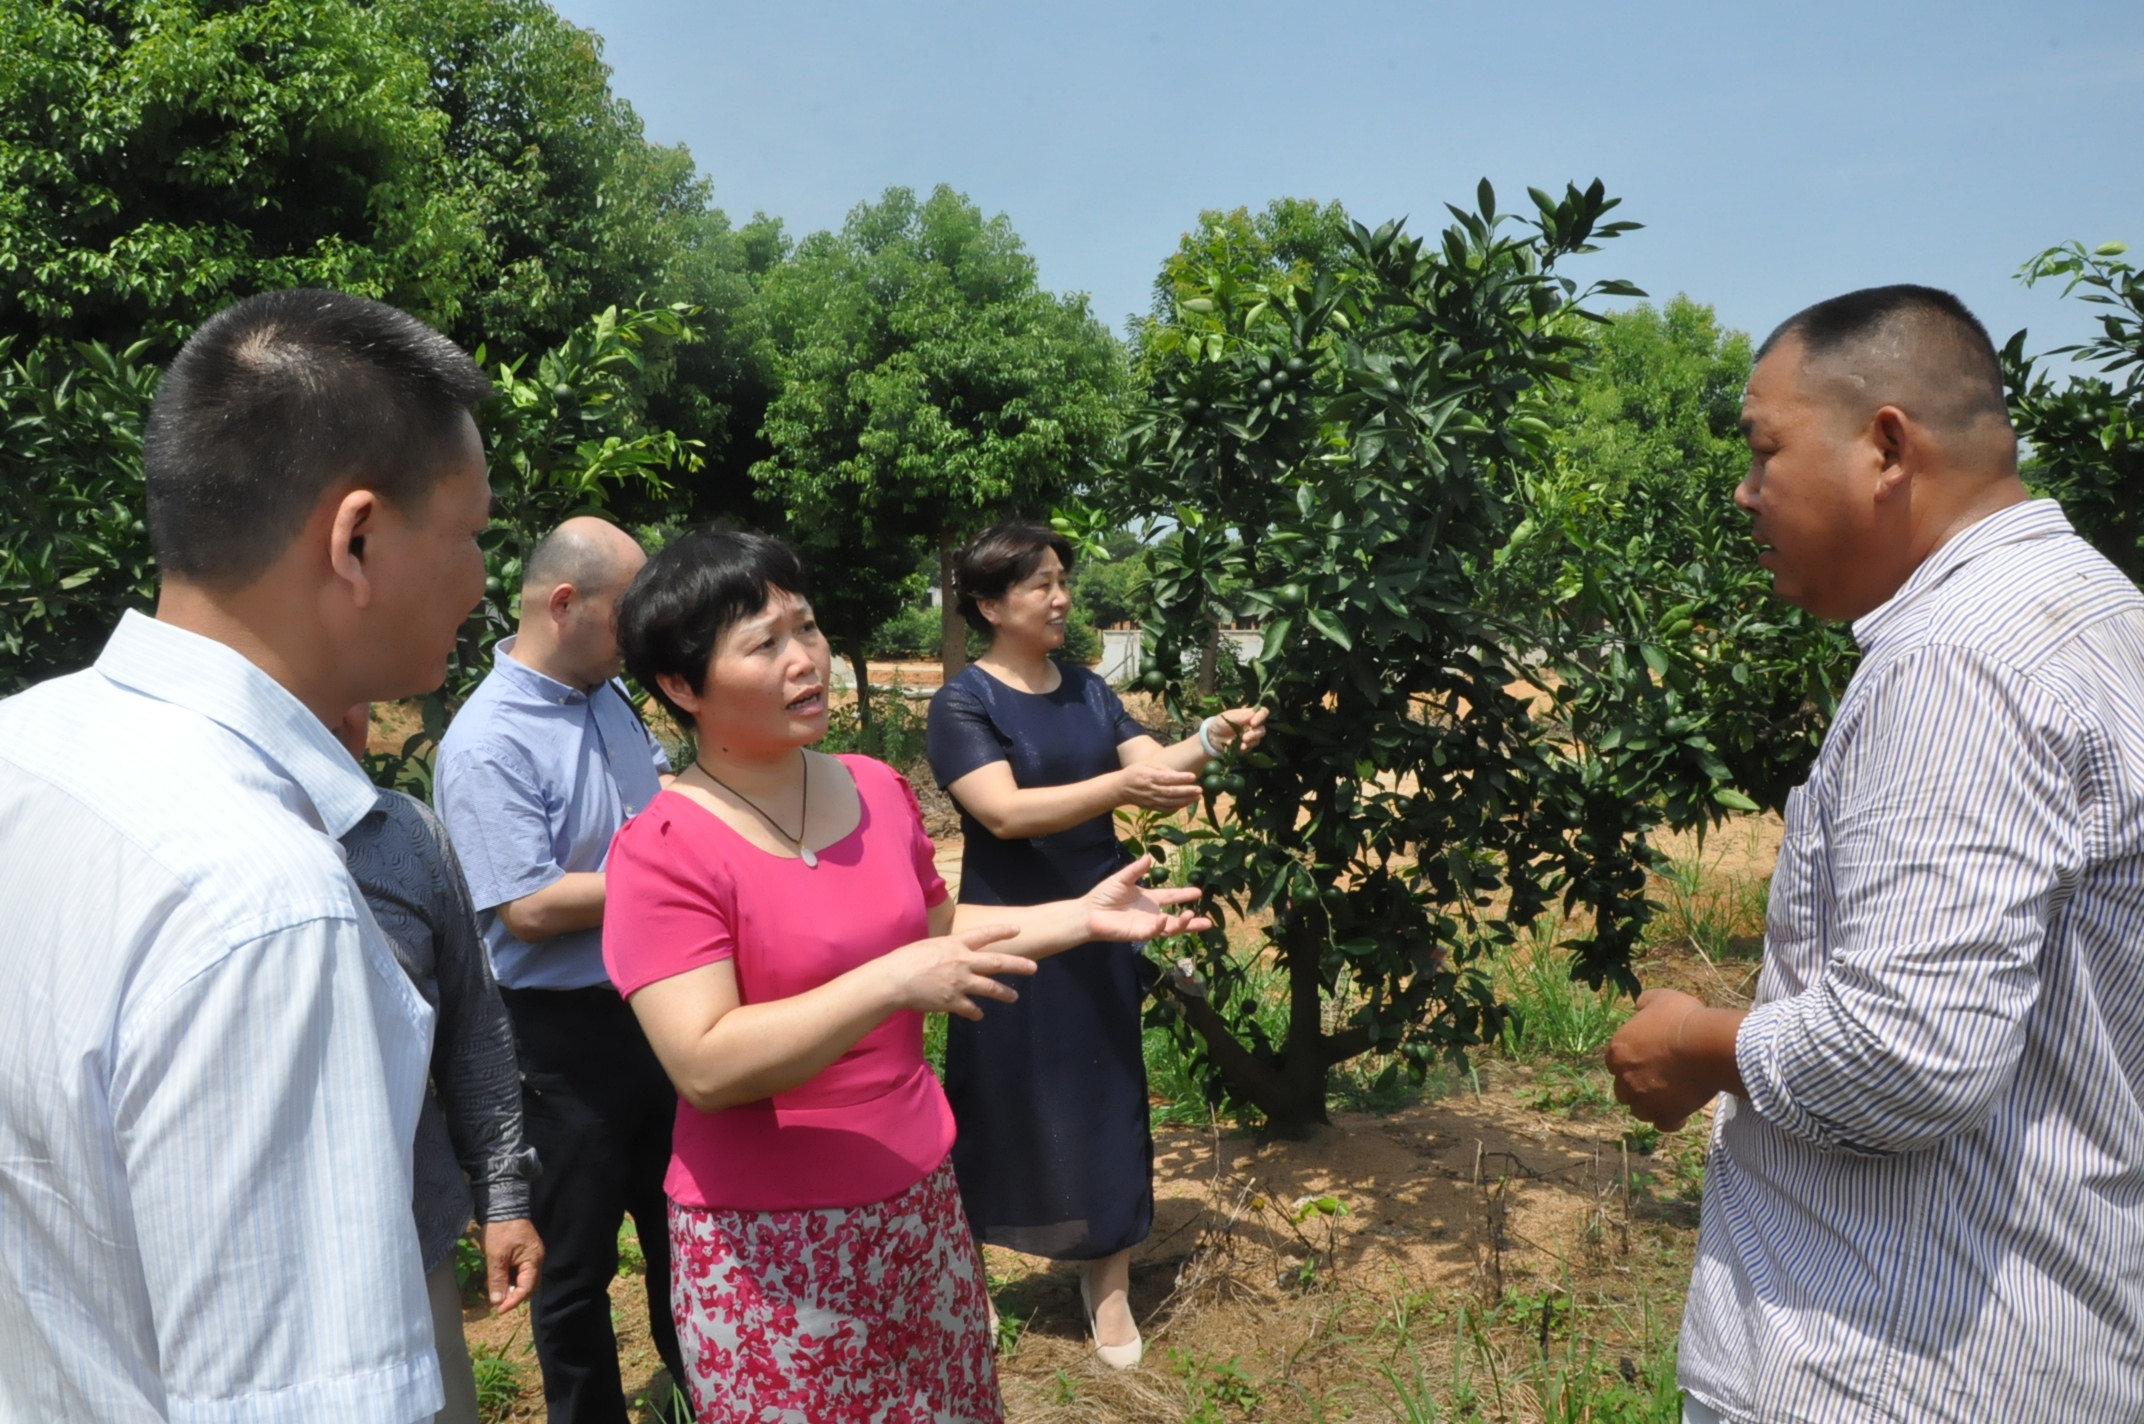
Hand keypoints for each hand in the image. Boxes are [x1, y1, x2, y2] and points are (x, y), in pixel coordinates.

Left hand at [482, 1217, 543, 1312]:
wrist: (502, 1205)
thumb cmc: (501, 1230)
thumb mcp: (496, 1256)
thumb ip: (498, 1279)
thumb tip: (497, 1301)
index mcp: (533, 1260)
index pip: (527, 1288)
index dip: (513, 1301)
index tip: (499, 1309)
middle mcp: (535, 1259)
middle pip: (527, 1285)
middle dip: (512, 1296)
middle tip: (497, 1303)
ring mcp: (529, 1254)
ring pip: (521, 1278)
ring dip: (509, 1287)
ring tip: (495, 1291)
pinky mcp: (522, 1251)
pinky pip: (517, 1270)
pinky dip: (508, 1277)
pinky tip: (497, 1279)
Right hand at [877, 925, 1035, 1019]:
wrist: (894, 980)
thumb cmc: (905, 959)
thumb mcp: (928, 945)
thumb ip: (944, 948)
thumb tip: (948, 949)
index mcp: (955, 944)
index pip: (984, 935)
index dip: (1002, 932)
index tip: (1017, 930)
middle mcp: (963, 962)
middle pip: (997, 963)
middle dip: (1018, 965)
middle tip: (1033, 968)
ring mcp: (960, 982)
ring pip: (990, 988)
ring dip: (1004, 993)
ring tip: (1015, 997)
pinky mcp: (953, 1001)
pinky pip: (970, 1009)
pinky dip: (976, 1013)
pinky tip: (979, 1015)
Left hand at [1083, 855, 1213, 941]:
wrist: (1088, 912)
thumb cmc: (1103, 895)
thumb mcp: (1121, 879)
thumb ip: (1135, 870)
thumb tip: (1148, 856)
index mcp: (1149, 899)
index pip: (1171, 896)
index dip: (1184, 894)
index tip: (1199, 892)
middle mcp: (1151, 913)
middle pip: (1176, 918)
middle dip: (1191, 920)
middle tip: (1208, 921)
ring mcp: (1146, 924)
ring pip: (1169, 928)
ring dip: (1182, 925)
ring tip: (1194, 919)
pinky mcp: (1138, 933)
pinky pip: (1153, 931)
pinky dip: (1160, 926)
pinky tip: (1166, 920)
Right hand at [1115, 760, 1200, 810]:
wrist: (1121, 788)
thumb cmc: (1135, 772)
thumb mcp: (1146, 764)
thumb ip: (1161, 768)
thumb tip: (1177, 773)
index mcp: (1149, 777)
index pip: (1167, 778)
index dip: (1180, 778)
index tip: (1193, 776)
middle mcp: (1151, 790)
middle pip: (1171, 792)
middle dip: (1187, 792)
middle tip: (1199, 789)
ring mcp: (1151, 800)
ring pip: (1171, 802)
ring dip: (1186, 801)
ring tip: (1197, 797)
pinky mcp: (1152, 807)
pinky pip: (1167, 809)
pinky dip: (1178, 807)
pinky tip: (1187, 803)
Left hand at [1209, 706, 1269, 754]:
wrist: (1212, 737)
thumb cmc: (1220, 723)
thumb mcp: (1227, 717)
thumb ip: (1240, 716)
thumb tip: (1253, 713)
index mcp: (1249, 715)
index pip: (1262, 712)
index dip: (1261, 717)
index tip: (1253, 723)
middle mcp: (1252, 725)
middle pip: (1262, 729)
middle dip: (1255, 734)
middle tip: (1244, 737)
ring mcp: (1250, 736)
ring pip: (1258, 739)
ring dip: (1250, 742)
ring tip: (1241, 743)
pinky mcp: (1246, 745)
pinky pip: (1251, 747)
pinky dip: (1245, 748)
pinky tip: (1237, 747)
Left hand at [1604, 989, 1726, 1130]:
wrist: (1706, 1045)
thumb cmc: (1683, 1019)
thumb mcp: (1662, 999)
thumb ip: (1646, 1002)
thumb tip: (1639, 1005)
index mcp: (1618, 1051)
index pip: (1614, 1062)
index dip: (1631, 1061)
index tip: (1647, 1059)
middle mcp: (1624, 1078)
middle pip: (1623, 1089)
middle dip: (1637, 1085)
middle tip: (1659, 1078)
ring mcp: (1643, 1100)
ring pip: (1639, 1109)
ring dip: (1650, 1104)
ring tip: (1669, 1097)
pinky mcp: (1664, 1115)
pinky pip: (1662, 1124)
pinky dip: (1670, 1120)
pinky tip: (1681, 1113)